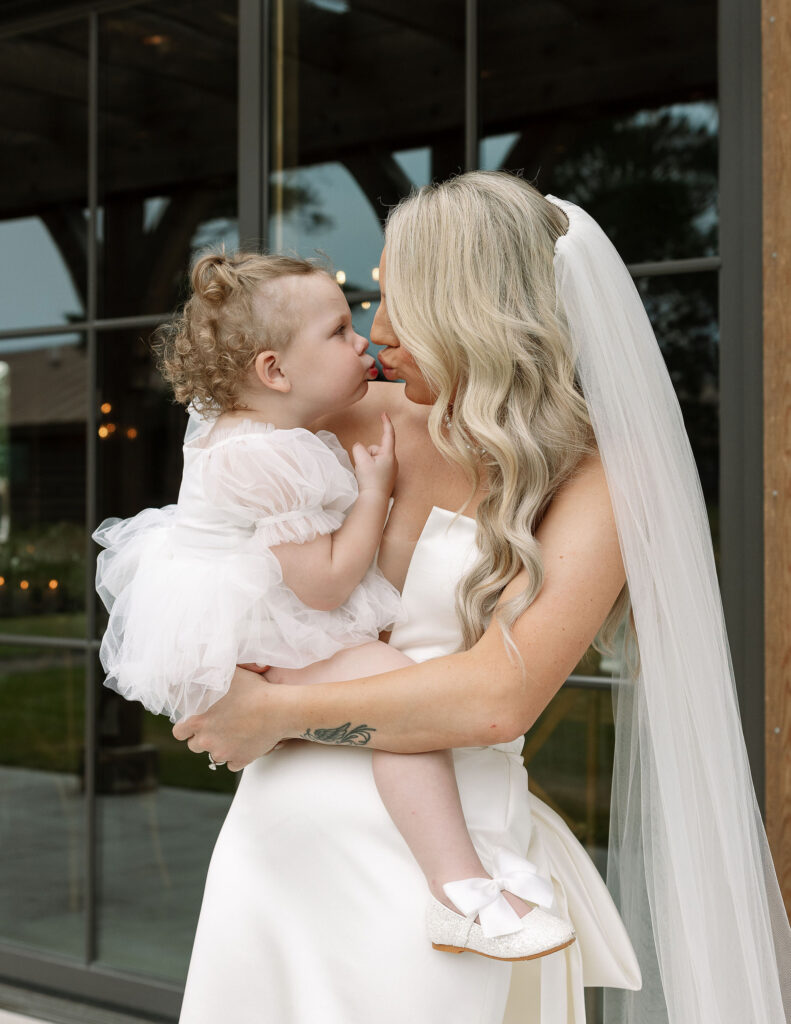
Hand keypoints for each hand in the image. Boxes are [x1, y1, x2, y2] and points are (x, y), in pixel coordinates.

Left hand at [171, 666, 288, 770]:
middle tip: (218, 726)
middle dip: (203, 737)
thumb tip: (198, 670)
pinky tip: (245, 742)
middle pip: (194, 746)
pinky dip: (237, 756)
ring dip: (220, 747)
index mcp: (197, 720)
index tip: (197, 722)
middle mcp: (206, 739)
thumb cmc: (255, 690)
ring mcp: (223, 752)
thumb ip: (209, 677)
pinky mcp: (240, 760)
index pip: (179, 732)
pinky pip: (232, 764)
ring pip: (214, 756)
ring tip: (234, 733)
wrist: (280, 709)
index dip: (187, 727)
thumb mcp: (228, 675)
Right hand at [351, 412, 396, 497]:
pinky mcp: (387, 477)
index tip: (383, 414)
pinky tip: (369, 479)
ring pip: (374, 458)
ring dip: (367, 462)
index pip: (388, 434)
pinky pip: (375, 466)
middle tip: (365, 466)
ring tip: (367, 474)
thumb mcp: (361, 460)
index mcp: (389, 455)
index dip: (386, 423)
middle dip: (368, 453)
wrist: (374, 501)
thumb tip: (360, 448)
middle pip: (376, 448)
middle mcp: (393, 461)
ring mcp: (391, 470)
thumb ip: (359, 448)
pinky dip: (370, 469)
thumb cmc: (370, 481)